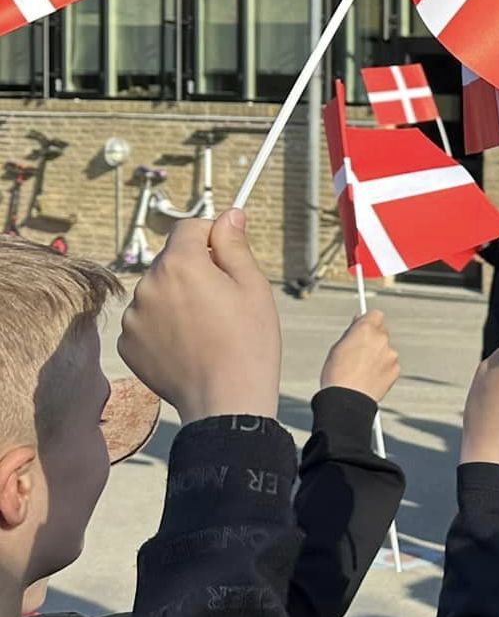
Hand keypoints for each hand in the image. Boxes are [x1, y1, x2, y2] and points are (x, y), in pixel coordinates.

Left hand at [118, 210, 279, 422]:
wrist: (225, 402)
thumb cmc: (248, 344)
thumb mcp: (253, 288)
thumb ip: (234, 245)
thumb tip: (229, 214)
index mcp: (180, 263)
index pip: (190, 228)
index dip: (212, 238)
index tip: (228, 258)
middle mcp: (148, 283)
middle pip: (172, 261)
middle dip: (195, 271)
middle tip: (224, 303)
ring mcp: (133, 315)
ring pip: (159, 291)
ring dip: (178, 299)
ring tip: (206, 330)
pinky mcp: (127, 342)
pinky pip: (146, 320)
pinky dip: (164, 327)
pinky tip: (188, 346)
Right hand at [321, 310, 399, 403]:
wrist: (348, 400)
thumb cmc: (337, 375)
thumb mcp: (337, 348)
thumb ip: (352, 332)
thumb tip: (358, 322)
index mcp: (366, 330)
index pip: (375, 314)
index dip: (368, 321)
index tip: (363, 326)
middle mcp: (381, 339)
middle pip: (382, 331)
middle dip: (373, 338)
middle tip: (360, 351)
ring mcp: (391, 355)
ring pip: (386, 349)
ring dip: (379, 355)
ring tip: (363, 369)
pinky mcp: (396, 369)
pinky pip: (390, 364)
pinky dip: (383, 368)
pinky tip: (370, 377)